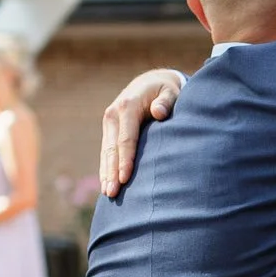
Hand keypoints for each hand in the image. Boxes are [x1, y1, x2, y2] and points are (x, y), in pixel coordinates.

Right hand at [100, 70, 182, 196]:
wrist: (150, 82)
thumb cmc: (165, 90)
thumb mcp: (170, 92)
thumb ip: (166, 101)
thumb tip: (159, 112)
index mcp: (127, 106)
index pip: (126, 138)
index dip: (125, 160)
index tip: (124, 178)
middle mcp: (113, 115)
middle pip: (112, 149)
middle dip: (111, 172)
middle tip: (112, 193)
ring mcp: (109, 123)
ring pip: (106, 152)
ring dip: (106, 173)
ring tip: (108, 194)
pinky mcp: (109, 130)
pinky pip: (106, 151)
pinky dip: (106, 168)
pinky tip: (106, 183)